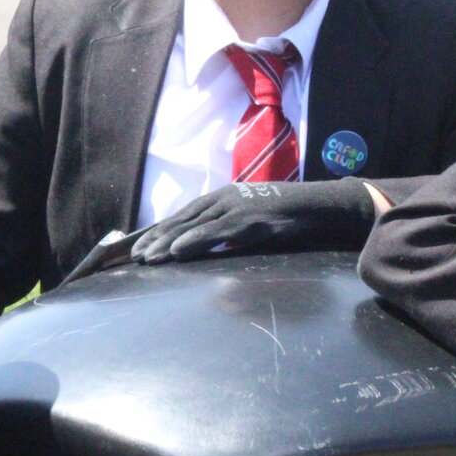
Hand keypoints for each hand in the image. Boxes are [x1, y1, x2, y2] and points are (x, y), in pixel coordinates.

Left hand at [132, 179, 374, 264]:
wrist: (321, 206)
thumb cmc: (289, 217)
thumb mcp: (253, 222)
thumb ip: (230, 231)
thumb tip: (213, 248)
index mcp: (223, 198)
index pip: (184, 215)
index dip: (161, 230)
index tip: (141, 246)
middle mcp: (224, 198)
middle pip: (182, 219)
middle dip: (156, 238)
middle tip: (134, 257)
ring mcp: (236, 207)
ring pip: (193, 225)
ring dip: (167, 242)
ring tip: (148, 258)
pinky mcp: (250, 221)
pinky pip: (216, 232)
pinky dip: (194, 241)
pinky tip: (177, 251)